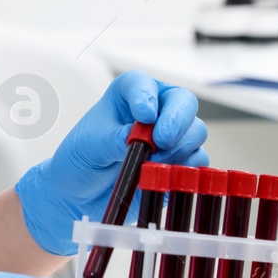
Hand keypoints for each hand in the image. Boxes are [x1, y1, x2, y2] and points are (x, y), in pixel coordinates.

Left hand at [13, 70, 206, 254]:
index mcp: (127, 95)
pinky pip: (197, 161)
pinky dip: (184, 168)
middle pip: (183, 102)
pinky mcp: (178, 163)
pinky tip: (162, 176)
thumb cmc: (81, 159)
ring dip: (178, 147)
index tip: (144, 115)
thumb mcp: (90, 146)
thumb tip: (141, 138)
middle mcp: (155, 110)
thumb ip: (115, 139)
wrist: (80, 193)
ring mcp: (170, 136)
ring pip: (195, 131)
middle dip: (176, 120)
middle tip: (160, 141)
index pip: (143, 83)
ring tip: (151, 163)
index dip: (147, 96)